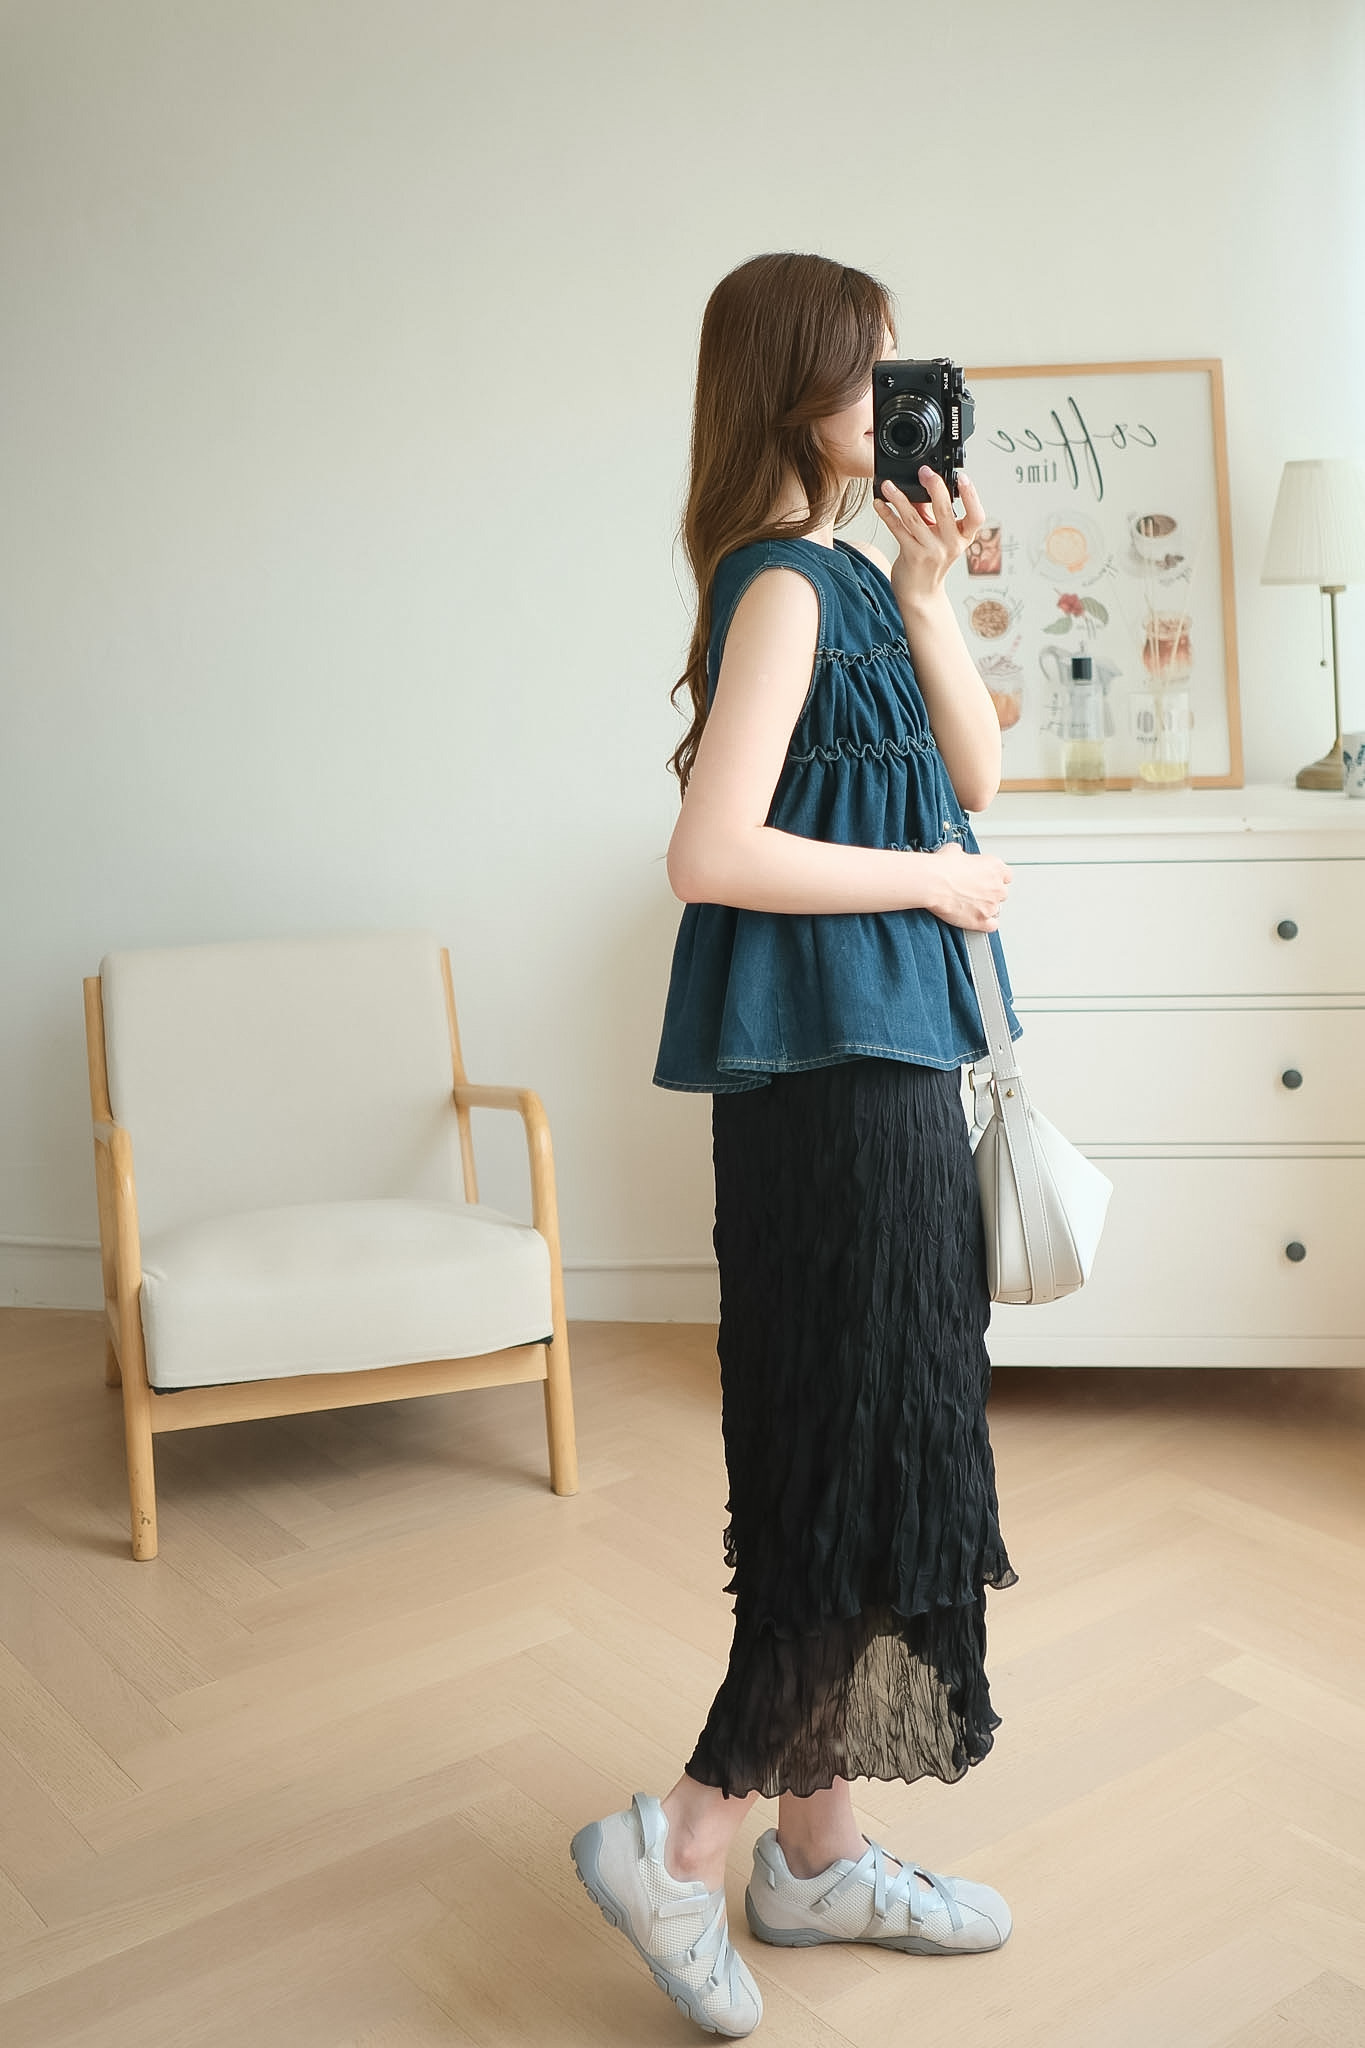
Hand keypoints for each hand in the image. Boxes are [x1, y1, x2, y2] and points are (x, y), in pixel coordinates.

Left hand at [875, 465, 987, 613]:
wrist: (920, 594)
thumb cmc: (931, 563)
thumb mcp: (941, 537)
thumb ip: (934, 512)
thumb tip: (921, 485)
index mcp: (963, 537)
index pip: (976, 516)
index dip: (972, 496)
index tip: (962, 477)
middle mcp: (951, 544)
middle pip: (945, 511)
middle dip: (934, 487)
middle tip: (924, 472)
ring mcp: (932, 551)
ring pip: (915, 519)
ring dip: (900, 498)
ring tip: (889, 485)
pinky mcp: (913, 556)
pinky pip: (898, 530)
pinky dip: (887, 514)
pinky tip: (879, 503)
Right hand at [923, 843, 1011, 930]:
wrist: (933, 883)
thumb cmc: (943, 867)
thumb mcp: (954, 851)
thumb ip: (963, 856)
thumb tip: (957, 857)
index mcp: (995, 867)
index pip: (1006, 875)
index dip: (995, 878)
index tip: (986, 879)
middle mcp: (997, 887)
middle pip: (1001, 893)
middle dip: (989, 893)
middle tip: (973, 892)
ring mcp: (991, 905)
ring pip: (995, 910)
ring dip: (985, 908)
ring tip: (969, 905)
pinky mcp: (981, 921)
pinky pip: (992, 926)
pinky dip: (986, 924)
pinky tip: (976, 919)